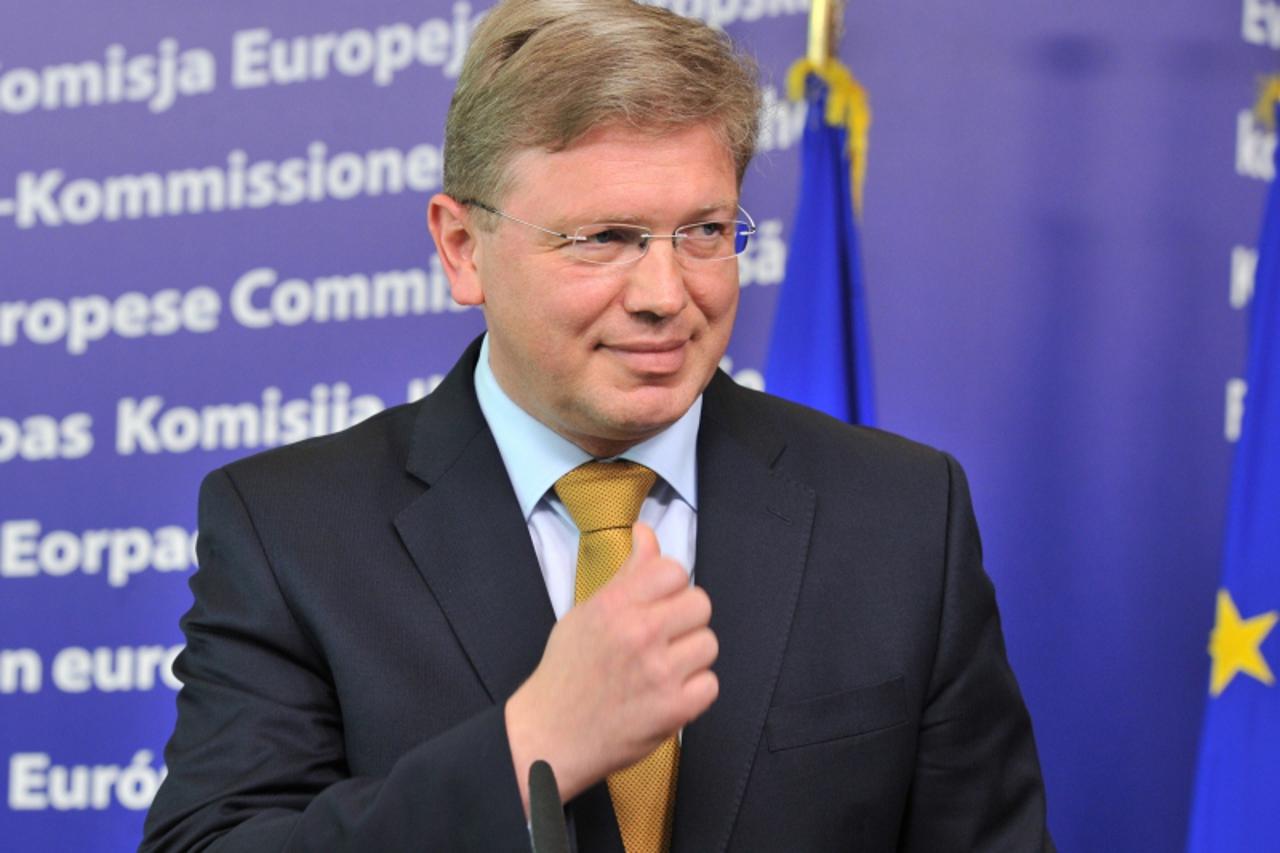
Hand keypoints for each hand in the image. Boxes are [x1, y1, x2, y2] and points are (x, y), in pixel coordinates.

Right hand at [505, 522, 718, 812]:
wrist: (550, 735)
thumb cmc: (567, 670)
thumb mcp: (587, 612)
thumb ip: (626, 574)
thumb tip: (646, 532)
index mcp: (615, 605)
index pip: (674, 570)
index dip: (671, 587)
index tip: (658, 605)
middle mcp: (640, 633)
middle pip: (700, 604)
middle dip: (686, 620)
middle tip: (664, 639)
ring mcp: (659, 672)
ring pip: (708, 644)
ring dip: (691, 656)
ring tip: (664, 668)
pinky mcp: (673, 709)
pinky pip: (710, 684)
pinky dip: (694, 691)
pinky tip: (669, 693)